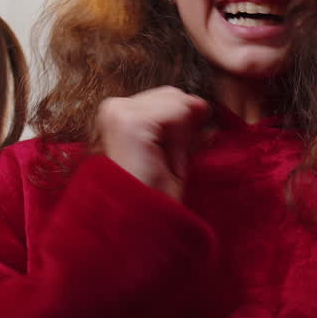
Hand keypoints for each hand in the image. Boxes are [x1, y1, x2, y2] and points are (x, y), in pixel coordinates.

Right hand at [95, 86, 209, 200]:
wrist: (139, 223)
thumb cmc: (152, 194)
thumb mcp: (172, 153)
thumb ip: (185, 129)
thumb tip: (204, 107)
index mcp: (117, 113)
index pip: (166, 96)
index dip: (183, 120)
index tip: (178, 151)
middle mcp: (112, 108)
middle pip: (172, 94)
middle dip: (183, 124)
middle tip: (170, 161)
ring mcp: (119, 113)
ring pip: (176, 101)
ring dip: (182, 134)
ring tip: (164, 162)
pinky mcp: (130, 123)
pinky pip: (176, 112)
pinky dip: (181, 138)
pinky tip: (165, 159)